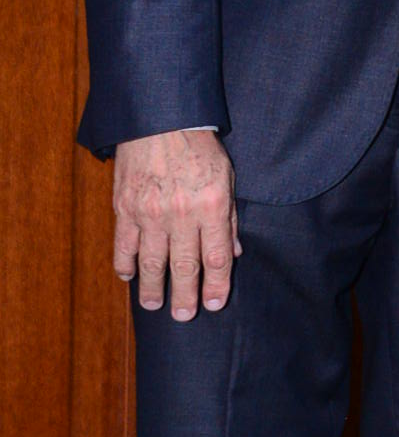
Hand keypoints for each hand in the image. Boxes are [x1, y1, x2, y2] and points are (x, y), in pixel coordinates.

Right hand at [113, 129, 239, 317]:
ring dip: (153, 288)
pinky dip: (125, 264)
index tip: (213, 305)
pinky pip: (124, 245)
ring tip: (153, 306)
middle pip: (185, 267)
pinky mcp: (125, 207)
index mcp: (211, 207)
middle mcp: (181, 215)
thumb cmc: (198, 147)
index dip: (216, 286)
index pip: (216, 258)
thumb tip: (235, 253)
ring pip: (152, 262)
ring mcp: (150, 213)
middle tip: (184, 317)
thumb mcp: (226, 178)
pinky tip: (128, 277)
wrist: (159, 119)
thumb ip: (229, 218)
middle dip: (186, 296)